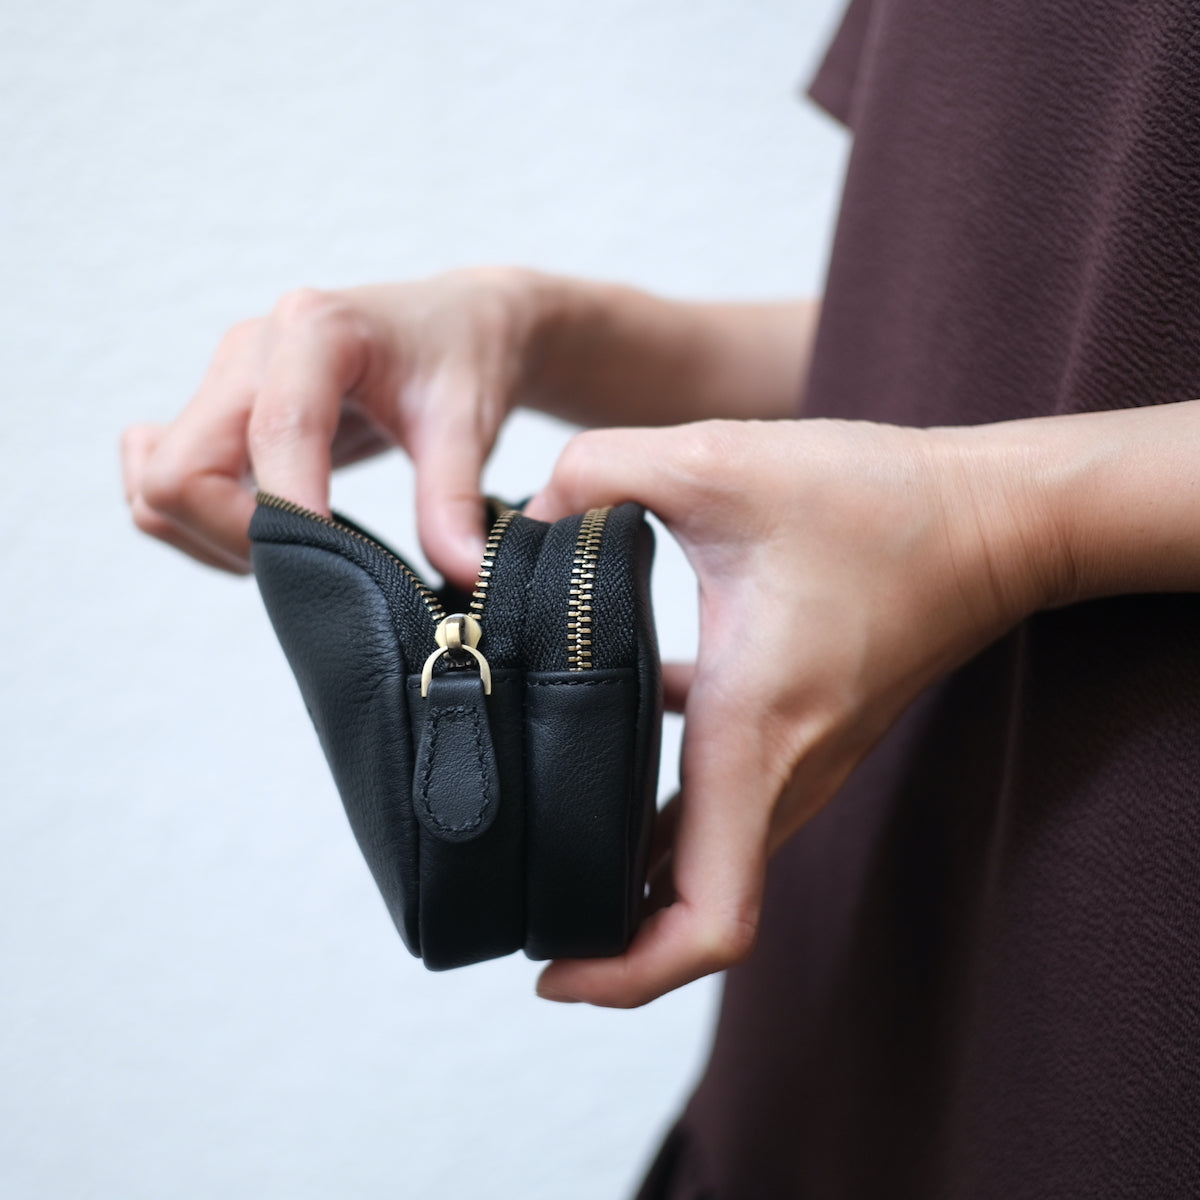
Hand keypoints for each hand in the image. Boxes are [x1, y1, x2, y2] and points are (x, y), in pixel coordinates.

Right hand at [120, 267, 545, 587]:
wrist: (453, 325)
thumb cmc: (461, 362)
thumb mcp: (470, 425)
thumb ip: (456, 497)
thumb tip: (460, 570)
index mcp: (317, 334)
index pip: (274, 433)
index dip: (291, 513)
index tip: (339, 568)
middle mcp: (252, 352)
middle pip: (180, 471)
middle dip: (238, 537)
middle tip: (313, 562)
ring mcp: (224, 381)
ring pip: (158, 484)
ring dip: (213, 537)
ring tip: (296, 549)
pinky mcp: (215, 411)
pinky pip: (161, 480)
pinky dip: (197, 523)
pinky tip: (266, 529)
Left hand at [525, 418, 1057, 1006]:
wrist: (993, 519)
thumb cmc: (881, 501)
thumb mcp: (716, 463)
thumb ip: (598, 473)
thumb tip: (522, 516)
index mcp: (753, 734)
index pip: (708, 922)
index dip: (626, 976)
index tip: (552, 975)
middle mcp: (782, 773)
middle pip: (695, 912)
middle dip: (609, 938)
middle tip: (523, 912)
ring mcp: (800, 761)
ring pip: (704, 856)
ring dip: (632, 869)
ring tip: (548, 837)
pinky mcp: (806, 731)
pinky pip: (723, 795)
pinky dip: (663, 797)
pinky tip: (610, 733)